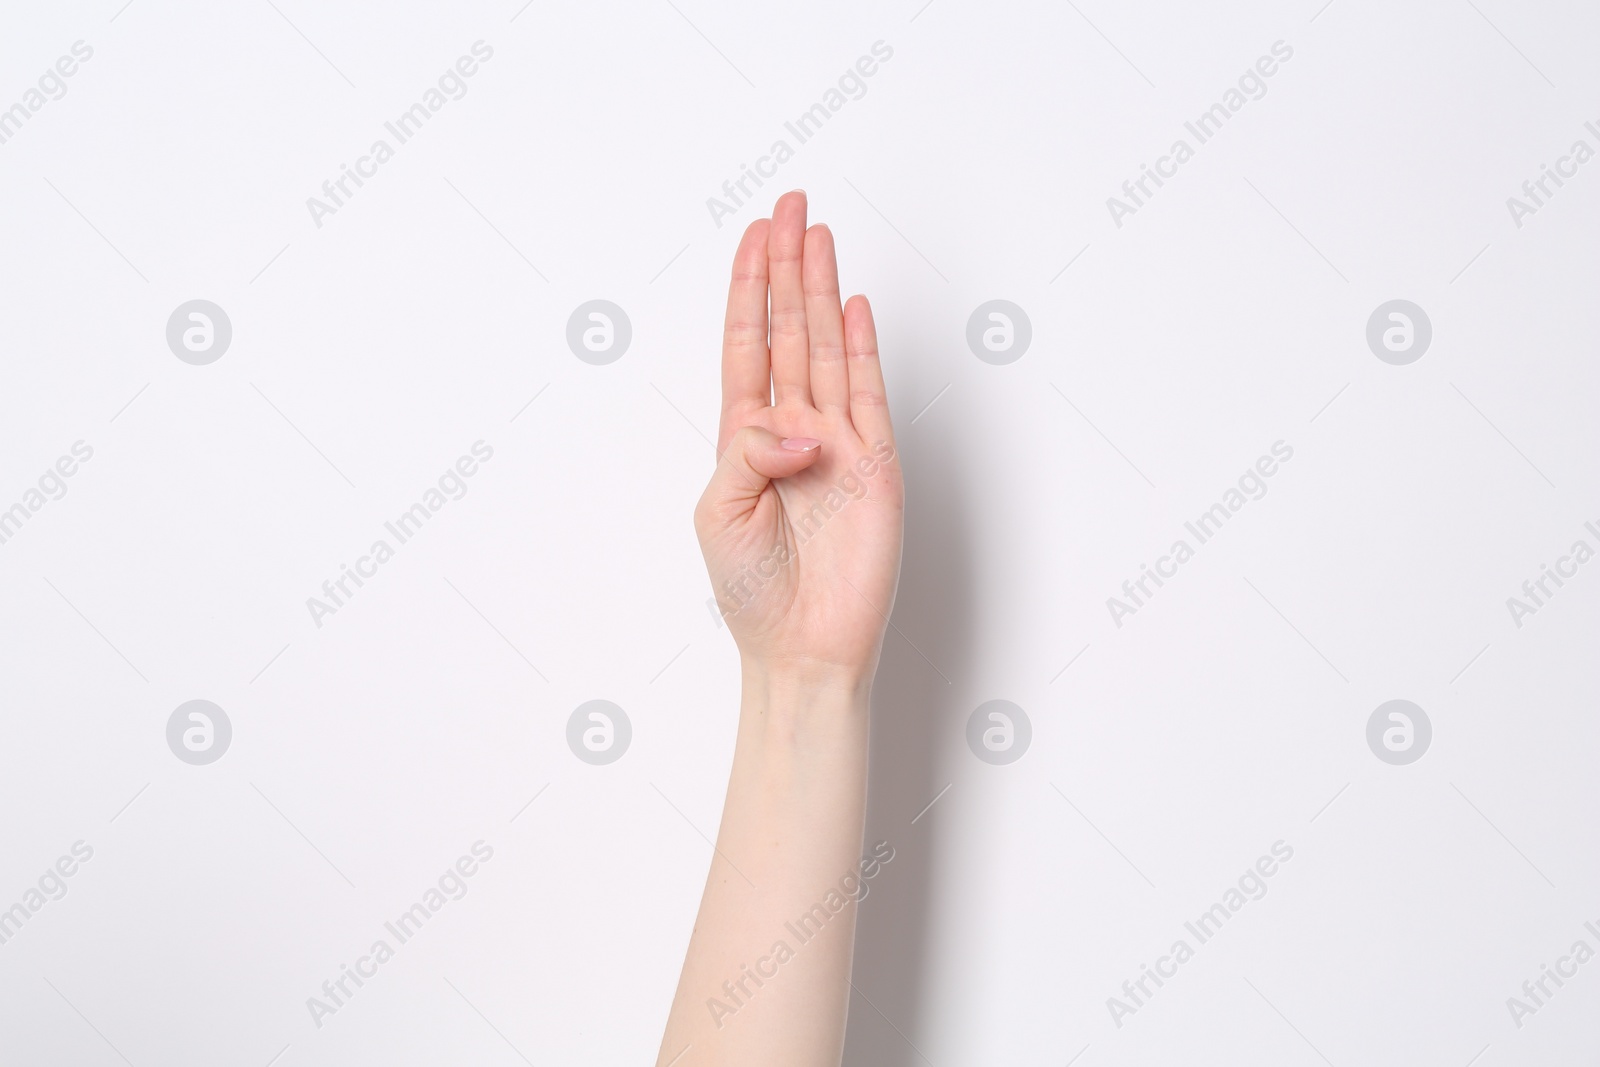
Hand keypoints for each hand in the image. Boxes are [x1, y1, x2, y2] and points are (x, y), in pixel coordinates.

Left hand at [694, 191, 903, 687]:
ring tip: (817, 234)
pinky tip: (856, 306)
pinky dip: (863, 348)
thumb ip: (748, 452)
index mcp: (745, 438)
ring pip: (828, 348)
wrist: (803, 647)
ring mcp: (838, 443)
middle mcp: (793, 429)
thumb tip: (799, 419)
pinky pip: (870, 395)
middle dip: (788, 266)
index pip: (749, 344)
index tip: (755, 235)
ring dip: (822, 290)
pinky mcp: (876, 465)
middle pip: (790, 329)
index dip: (751, 288)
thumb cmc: (752, 590)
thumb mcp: (720, 512)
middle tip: (791, 206)